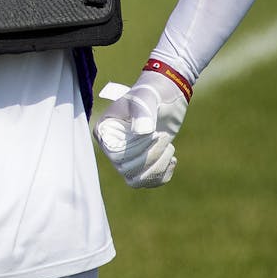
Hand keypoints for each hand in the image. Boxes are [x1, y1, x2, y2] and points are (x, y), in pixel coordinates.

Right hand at [94, 68, 189, 187]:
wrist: (163, 99)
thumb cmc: (149, 95)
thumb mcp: (144, 100)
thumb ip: (142, 112)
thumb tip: (142, 132)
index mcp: (104, 132)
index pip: (116, 155)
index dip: (137, 149)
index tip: (154, 133)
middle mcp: (111, 148)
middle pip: (127, 169)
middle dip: (151, 156)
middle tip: (163, 136)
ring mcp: (126, 159)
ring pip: (136, 180)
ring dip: (158, 167)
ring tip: (169, 148)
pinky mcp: (142, 165)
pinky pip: (149, 182)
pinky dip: (163, 174)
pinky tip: (172, 158)